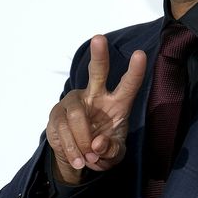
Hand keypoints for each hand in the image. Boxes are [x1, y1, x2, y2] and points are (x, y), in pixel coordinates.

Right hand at [46, 35, 146, 184]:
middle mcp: (96, 96)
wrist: (78, 158)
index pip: (128, 85)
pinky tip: (78, 159)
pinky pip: (63, 130)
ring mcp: (74, 102)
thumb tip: (98, 143)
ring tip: (88, 158)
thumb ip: (112, 151)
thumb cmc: (103, 149)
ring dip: (82, 142)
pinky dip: (72, 149)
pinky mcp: (56, 114)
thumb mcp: (114, 156)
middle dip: (99, 56)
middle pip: (97, 72)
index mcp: (117, 103)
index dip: (135, 71)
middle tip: (99, 38)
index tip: (140, 54)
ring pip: (76, 116)